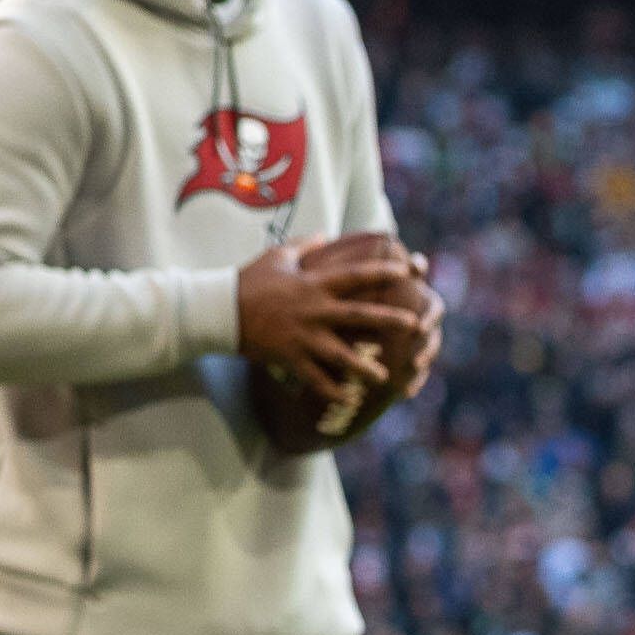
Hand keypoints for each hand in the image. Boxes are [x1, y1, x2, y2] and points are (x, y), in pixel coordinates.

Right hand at [235, 240, 431, 406]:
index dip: (382, 272)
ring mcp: (303, 336)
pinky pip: (315, 378)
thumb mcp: (277, 256)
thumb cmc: (249, 281)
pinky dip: (331, 390)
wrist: (219, 311)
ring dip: (364, 367)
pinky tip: (349, 399)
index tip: (406, 272)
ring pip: (340, 354)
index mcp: (313, 284)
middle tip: (414, 325)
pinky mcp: (290, 357)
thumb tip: (324, 234)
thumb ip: (304, 245)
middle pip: (359, 315)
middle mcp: (313, 310)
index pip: (355, 275)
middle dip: (388, 320)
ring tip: (384, 376)